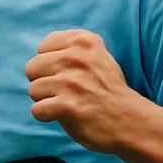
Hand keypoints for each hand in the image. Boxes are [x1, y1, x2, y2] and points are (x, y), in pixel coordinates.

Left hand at [25, 30, 145, 154]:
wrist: (130, 121)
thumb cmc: (108, 90)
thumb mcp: (96, 56)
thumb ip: (71, 49)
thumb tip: (40, 53)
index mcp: (83, 41)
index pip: (42, 47)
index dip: (50, 64)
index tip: (69, 74)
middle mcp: (76, 57)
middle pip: (32, 67)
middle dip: (44, 81)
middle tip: (66, 92)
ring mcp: (71, 82)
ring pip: (33, 89)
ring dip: (46, 100)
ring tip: (68, 103)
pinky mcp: (66, 106)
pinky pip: (37, 109)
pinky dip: (46, 116)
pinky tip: (64, 115)